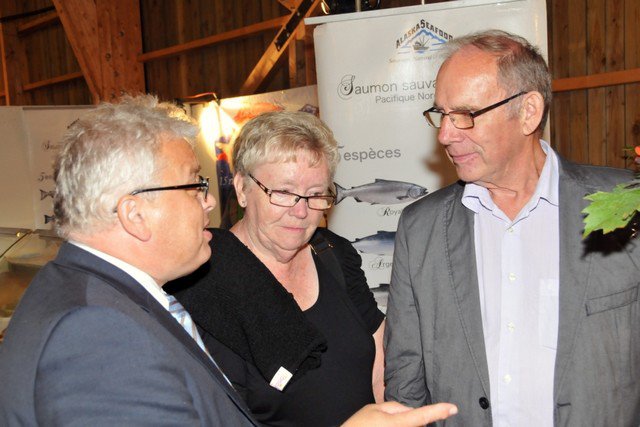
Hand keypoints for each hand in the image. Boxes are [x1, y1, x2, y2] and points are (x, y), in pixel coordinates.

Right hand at [342, 401, 457, 426]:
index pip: (422, 415)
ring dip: (403, 424)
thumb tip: (411, 411)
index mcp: (396, 424)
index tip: (453, 408)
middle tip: (386, 419)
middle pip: (417, 423)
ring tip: (381, 424)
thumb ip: (395, 407)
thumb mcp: (374, 409)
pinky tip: (382, 425)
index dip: (439, 411)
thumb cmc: (358, 426)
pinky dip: (399, 425)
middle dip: (408, 418)